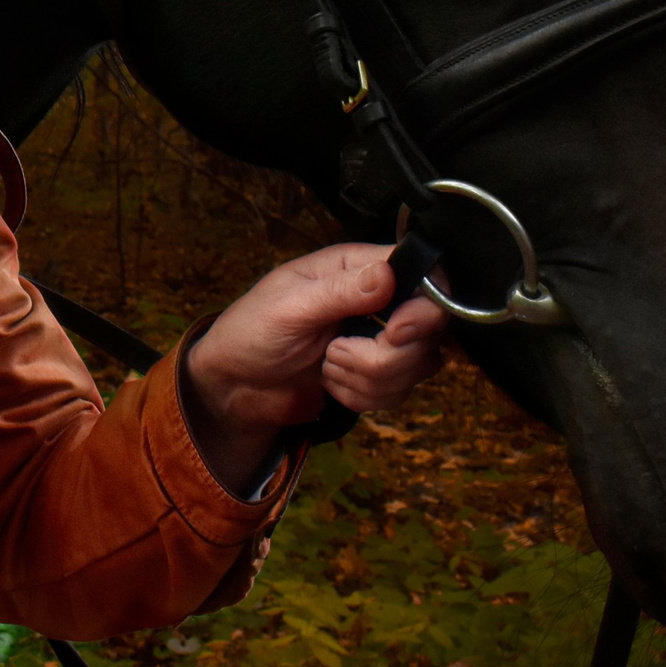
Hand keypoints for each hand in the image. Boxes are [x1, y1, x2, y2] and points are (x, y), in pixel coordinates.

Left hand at [179, 243, 448, 496]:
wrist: (236, 387)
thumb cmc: (251, 332)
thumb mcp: (288, 307)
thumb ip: (340, 292)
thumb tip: (388, 274)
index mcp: (357, 269)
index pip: (425, 275)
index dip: (424, 308)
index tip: (395, 332)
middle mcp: (378, 300)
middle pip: (429, 329)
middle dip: (384, 355)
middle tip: (335, 353)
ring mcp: (380, 339)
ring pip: (419, 366)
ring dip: (367, 379)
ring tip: (325, 366)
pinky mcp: (378, 375)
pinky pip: (400, 393)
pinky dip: (363, 397)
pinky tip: (331, 385)